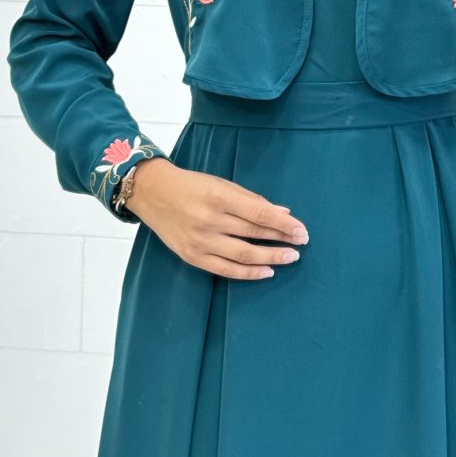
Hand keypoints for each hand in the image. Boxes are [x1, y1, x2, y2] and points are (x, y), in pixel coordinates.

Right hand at [130, 158, 308, 280]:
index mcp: (218, 197)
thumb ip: (251, 200)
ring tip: (290, 257)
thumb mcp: (222, 184)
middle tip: (301, 243)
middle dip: (282, 239)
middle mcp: (209, 220)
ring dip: (271, 257)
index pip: (259, 214)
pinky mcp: (192, 257)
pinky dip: (249, 272)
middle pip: (253, 234)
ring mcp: (200, 241)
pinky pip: (225, 270)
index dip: (284, 224)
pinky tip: (267, 271)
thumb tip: (282, 213)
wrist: (153, 194)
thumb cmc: (192, 186)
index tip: (302, 230)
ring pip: (243, 255)